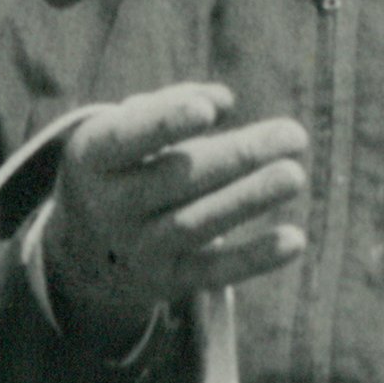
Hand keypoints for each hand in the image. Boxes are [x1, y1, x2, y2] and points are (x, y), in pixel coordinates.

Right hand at [43, 83, 312, 349]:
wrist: (89, 245)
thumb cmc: (127, 162)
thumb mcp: (129, 127)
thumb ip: (172, 104)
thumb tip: (223, 101)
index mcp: (93, 158)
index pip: (125, 138)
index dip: (164, 123)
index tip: (206, 111)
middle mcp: (109, 207)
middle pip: (173, 179)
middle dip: (236, 157)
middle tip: (293, 136)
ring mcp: (136, 248)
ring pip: (194, 225)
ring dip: (246, 201)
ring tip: (293, 176)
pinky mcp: (168, 281)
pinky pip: (212, 273)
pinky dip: (253, 258)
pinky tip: (294, 240)